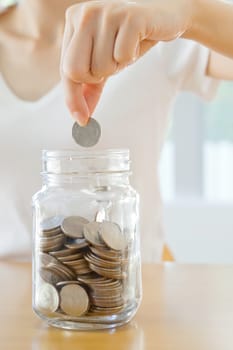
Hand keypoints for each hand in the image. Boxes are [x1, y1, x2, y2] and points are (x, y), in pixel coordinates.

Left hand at [61, 0, 191, 124]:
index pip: (66, 69)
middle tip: (111, 65)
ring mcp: (107, 12)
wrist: (163, 18)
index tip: (81, 119)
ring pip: (102, 66)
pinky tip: (136, 43)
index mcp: (74, 21)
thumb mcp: (104, 64)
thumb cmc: (129, 40)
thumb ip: (89, 88)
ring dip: (117, 66)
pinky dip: (131, 57)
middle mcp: (85, 13)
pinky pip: (123, 57)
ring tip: (126, 49)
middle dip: (96, 78)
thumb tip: (81, 117)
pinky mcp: (130, 17)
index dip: (73, 97)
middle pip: (76, 70)